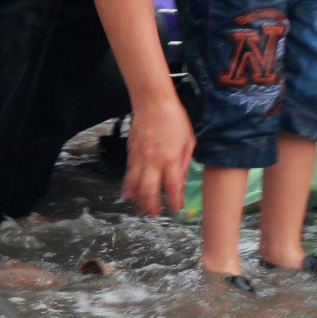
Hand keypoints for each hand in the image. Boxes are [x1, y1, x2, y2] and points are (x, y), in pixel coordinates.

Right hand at [122, 93, 193, 216]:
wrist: (153, 103)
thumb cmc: (175, 119)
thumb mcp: (188, 141)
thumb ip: (183, 163)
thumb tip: (179, 180)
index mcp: (171, 159)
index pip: (172, 188)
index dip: (173, 202)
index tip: (175, 209)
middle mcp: (153, 162)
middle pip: (149, 191)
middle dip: (151, 206)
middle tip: (154, 214)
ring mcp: (139, 157)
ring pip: (135, 184)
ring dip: (137, 199)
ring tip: (139, 209)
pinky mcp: (131, 152)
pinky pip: (128, 173)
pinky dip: (128, 185)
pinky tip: (128, 193)